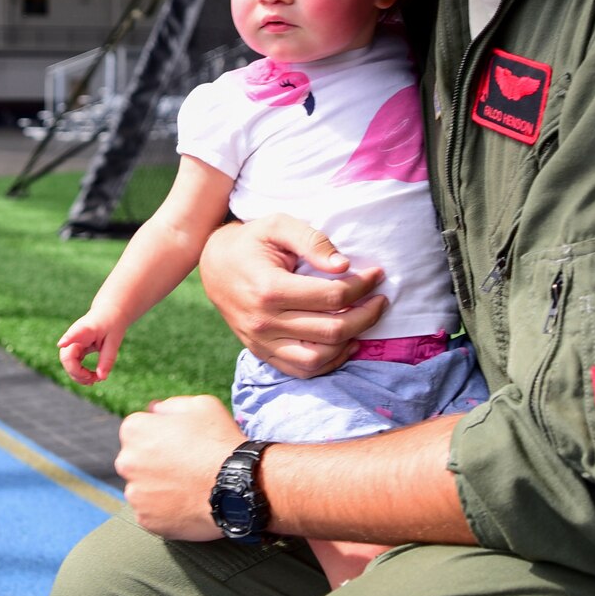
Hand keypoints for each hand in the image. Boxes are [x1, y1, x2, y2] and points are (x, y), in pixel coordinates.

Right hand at [57, 316, 123, 384]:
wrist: (108, 313)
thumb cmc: (111, 324)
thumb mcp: (114, 341)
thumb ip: (107, 359)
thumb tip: (102, 378)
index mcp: (85, 329)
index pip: (74, 334)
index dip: (67, 339)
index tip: (61, 343)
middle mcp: (74, 336)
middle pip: (67, 358)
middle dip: (77, 373)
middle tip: (94, 380)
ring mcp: (72, 343)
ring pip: (68, 364)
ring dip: (79, 376)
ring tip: (95, 380)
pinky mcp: (74, 349)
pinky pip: (73, 364)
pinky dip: (81, 373)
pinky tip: (91, 378)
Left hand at [116, 395, 244, 539]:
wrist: (239, 487)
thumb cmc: (220, 443)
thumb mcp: (201, 405)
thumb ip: (170, 406)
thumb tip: (155, 410)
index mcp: (134, 430)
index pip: (137, 431)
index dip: (161, 436)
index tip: (179, 444)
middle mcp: (127, 461)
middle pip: (136, 461)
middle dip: (155, 463)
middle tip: (185, 467)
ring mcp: (135, 493)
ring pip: (143, 488)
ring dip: (159, 488)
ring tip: (188, 488)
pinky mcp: (146, 519)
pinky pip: (152, 513)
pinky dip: (165, 510)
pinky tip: (187, 504)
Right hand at [198, 215, 387, 378]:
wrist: (214, 265)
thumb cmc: (251, 242)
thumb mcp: (278, 225)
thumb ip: (312, 240)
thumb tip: (343, 265)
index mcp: (269, 288)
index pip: (331, 296)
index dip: (362, 286)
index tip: (376, 275)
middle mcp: (264, 321)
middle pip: (331, 330)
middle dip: (366, 315)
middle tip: (380, 300)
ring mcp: (261, 342)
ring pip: (318, 358)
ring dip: (350, 342)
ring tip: (363, 322)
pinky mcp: (262, 352)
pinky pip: (302, 370)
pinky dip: (329, 362)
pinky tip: (345, 343)